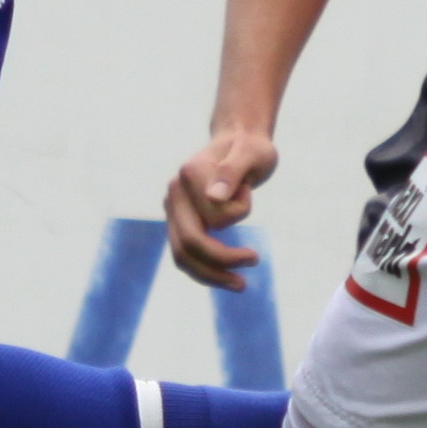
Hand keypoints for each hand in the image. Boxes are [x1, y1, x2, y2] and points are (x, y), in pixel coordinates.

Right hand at [164, 122, 278, 289]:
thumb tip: (215, 198)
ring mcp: (174, 208)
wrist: (237, 141)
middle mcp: (175, 192)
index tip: (249, 190)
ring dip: (210, 275)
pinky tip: (228, 277)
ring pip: (182, 255)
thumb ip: (232, 172)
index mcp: (189, 175)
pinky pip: (186, 255)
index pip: (212, 216)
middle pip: (189, 243)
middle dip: (221, 263)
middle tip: (252, 268)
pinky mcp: (179, 221)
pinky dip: (205, 270)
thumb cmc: (249, 147)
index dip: (239, 212)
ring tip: (241, 285)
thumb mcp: (251, 153)